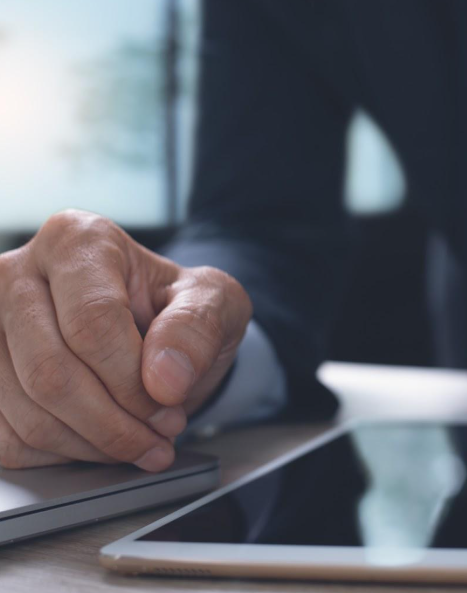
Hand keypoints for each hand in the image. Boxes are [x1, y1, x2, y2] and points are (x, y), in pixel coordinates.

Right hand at [0, 210, 251, 470]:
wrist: (155, 331)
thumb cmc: (180, 308)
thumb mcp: (216, 301)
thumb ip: (198, 328)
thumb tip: (166, 379)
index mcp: (78, 240)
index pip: (91, 323)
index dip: (133, 381)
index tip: (170, 405)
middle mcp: (18, 274)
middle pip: (50, 373)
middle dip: (115, 421)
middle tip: (162, 433)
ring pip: (27, 413)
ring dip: (94, 444)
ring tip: (142, 440)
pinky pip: (7, 439)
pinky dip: (64, 455)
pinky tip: (102, 442)